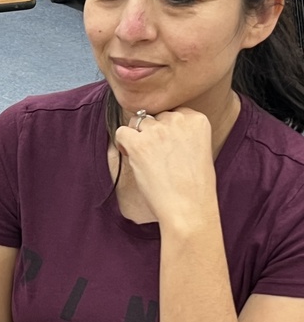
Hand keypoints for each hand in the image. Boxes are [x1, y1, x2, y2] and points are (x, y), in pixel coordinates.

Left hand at [115, 107, 217, 224]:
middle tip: (157, 156)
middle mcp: (178, 120)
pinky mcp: (139, 144)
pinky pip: (121, 132)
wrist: (188, 208)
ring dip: (138, 138)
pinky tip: (132, 157)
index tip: (169, 147)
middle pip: (155, 117)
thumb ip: (184, 134)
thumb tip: (160, 130)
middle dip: (153, 133)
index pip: (173, 112)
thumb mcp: (200, 151)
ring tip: (145, 159)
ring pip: (137, 122)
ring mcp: (157, 131)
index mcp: (197, 120)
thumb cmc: (195, 188)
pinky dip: (123, 144)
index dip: (167, 130)